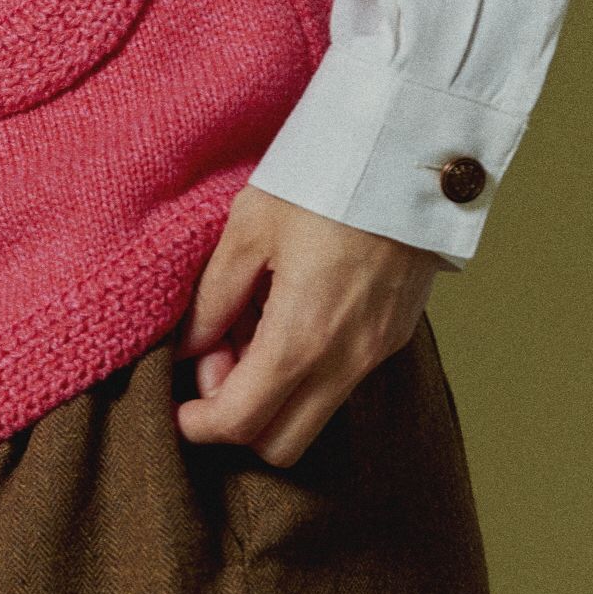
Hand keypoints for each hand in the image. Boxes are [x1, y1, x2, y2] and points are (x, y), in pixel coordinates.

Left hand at [174, 187, 445, 465]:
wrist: (412, 149)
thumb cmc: (325, 179)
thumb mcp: (248, 229)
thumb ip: (213, 299)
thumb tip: (190, 350)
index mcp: (300, 338)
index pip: (240, 424)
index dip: (199, 425)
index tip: (180, 404)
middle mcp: (344, 361)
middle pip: (280, 444)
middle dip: (238, 418)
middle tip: (217, 359)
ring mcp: (376, 353)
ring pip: (312, 416)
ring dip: (273, 394)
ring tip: (252, 326)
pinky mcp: (394, 337)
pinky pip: (340, 382)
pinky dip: (306, 371)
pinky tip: (289, 315)